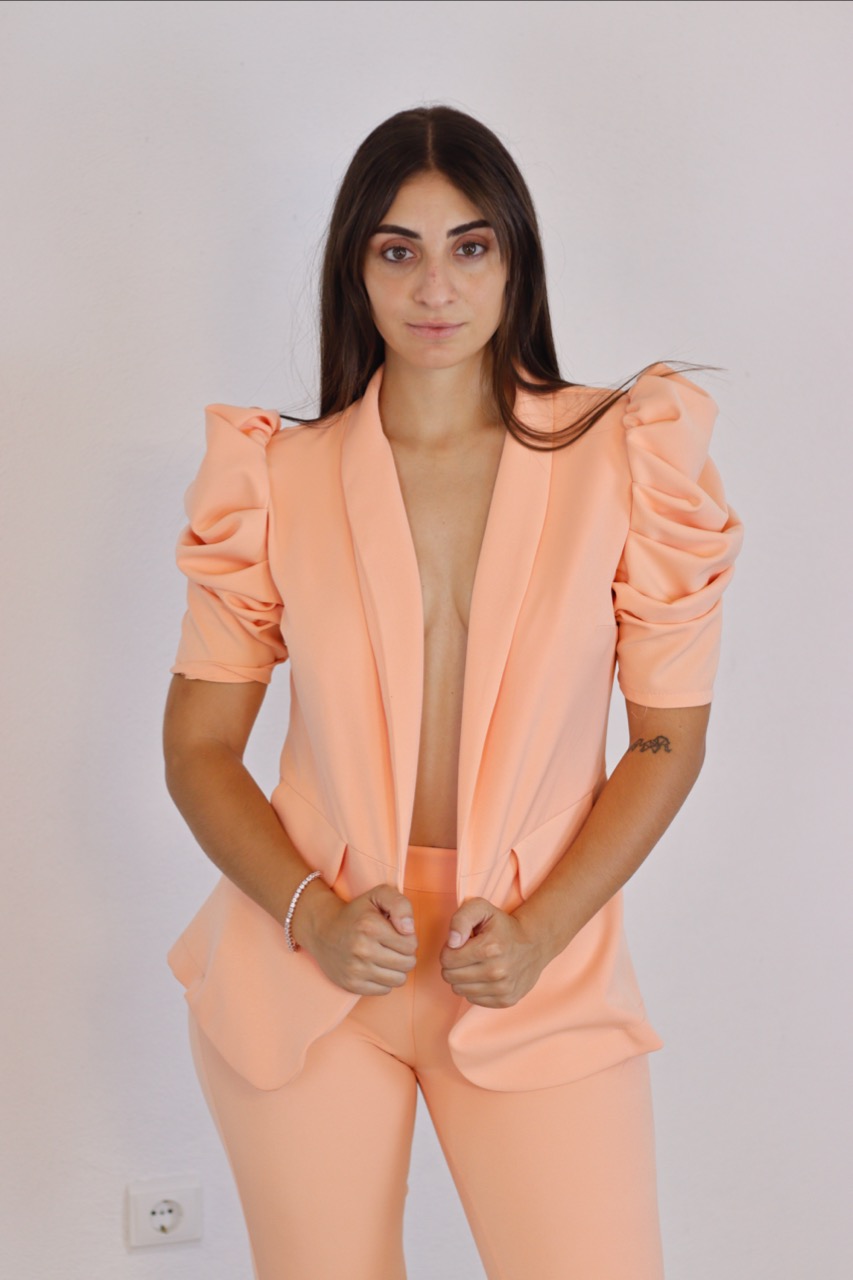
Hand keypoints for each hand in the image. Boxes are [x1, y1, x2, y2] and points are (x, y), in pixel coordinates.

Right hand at [293, 881, 418, 996]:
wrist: (322, 930)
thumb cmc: (357, 913)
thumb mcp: (378, 896)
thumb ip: (400, 905)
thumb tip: (410, 930)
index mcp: (370, 927)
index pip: (411, 945)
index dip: (408, 938)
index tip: (396, 933)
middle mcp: (362, 950)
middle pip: (407, 964)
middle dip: (405, 955)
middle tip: (393, 946)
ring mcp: (355, 970)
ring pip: (399, 980)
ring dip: (397, 969)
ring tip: (386, 957)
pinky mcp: (351, 984)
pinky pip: (385, 990)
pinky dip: (384, 980)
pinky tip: (375, 967)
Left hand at [439, 898, 546, 1007]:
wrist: (535, 943)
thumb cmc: (502, 926)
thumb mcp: (481, 909)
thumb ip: (460, 919)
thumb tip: (452, 942)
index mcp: (489, 948)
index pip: (447, 959)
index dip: (449, 949)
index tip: (461, 944)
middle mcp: (497, 971)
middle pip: (450, 976)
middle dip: (453, 964)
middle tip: (467, 954)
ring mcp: (503, 988)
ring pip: (459, 990)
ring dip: (462, 977)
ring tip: (476, 964)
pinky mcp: (506, 1000)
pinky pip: (472, 999)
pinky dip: (474, 988)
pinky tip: (485, 976)